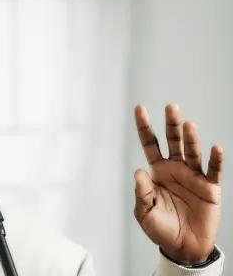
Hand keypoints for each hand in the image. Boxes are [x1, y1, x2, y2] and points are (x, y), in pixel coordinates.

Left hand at [133, 104, 222, 264]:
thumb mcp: (145, 212)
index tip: (139, 107)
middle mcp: (175, 169)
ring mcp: (193, 176)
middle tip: (170, 107)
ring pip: (192, 152)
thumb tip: (138, 171)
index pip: (150, 143)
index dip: (145, 126)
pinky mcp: (210, 188)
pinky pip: (213, 171)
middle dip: (171, 125)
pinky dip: (215, 160)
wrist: (183, 247)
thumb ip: (141, 192)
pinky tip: (215, 148)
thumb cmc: (160, 228)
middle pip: (173, 141)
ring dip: (191, 139)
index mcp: (157, 171)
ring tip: (189, 125)